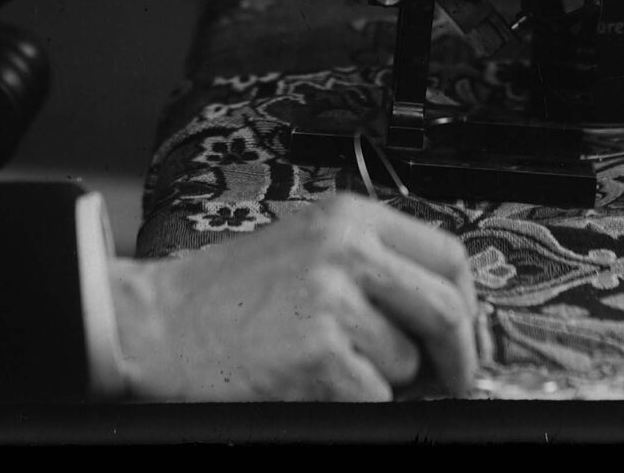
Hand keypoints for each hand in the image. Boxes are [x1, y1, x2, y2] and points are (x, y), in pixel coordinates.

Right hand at [107, 194, 479, 401]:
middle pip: (446, 308)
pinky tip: (311, 384)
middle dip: (457, 358)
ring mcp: (332, 299)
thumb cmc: (226, 295)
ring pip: (407, 363)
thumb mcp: (307, 249)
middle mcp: (346, 249)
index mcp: (348, 217)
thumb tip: (444, 318)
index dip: (466, 304)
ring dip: (381, 382)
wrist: (157, 325)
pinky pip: (373, 398)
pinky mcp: (318, 353)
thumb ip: (372, 267)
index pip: (448, 255)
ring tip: (328, 366)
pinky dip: (352, 405)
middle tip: (451, 381)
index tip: (464, 334)